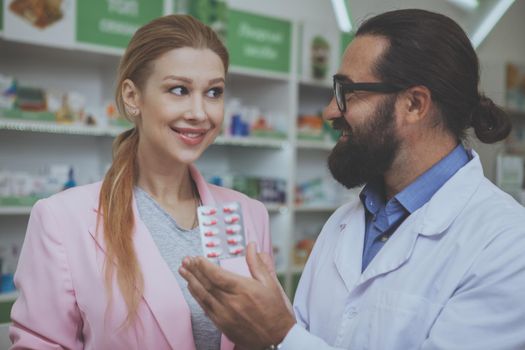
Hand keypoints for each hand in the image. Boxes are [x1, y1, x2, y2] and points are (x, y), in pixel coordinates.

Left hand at [179, 242, 295, 348]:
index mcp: (244, 290)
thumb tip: (251, 246)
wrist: (277, 337)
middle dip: (194, 271)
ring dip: (191, 283)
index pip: (217, 275)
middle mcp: (232, 303)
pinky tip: (193, 289)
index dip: (204, 266)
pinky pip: (206, 309)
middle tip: (185, 261)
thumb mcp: (269, 283)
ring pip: (203, 297)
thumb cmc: (274, 310)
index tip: (197, 258)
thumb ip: (257, 263)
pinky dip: (197, 298)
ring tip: (183, 272)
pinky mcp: (223, 325)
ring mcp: (225, 315)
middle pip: (207, 284)